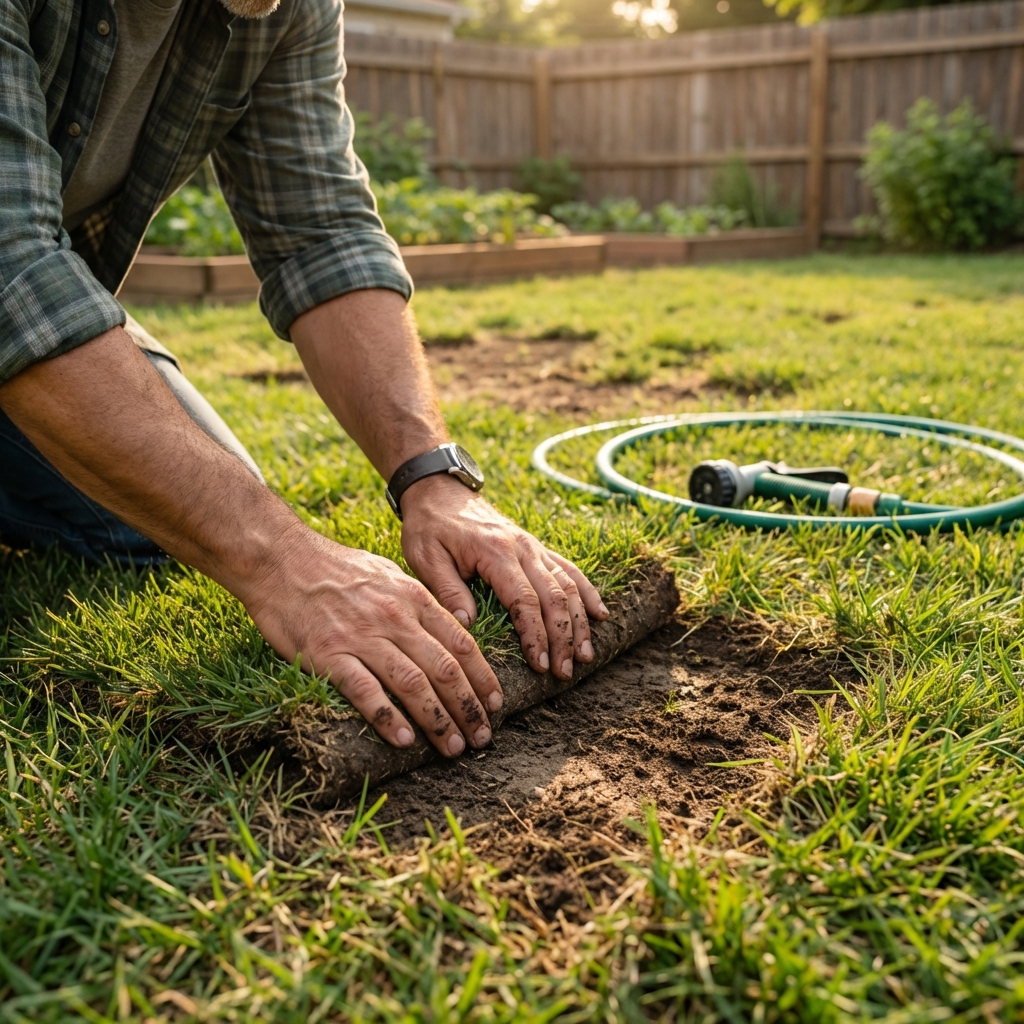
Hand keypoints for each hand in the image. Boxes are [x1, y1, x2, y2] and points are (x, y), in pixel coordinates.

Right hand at [243, 521, 502, 755]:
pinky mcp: (328, 654)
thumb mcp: (388, 575)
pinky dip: (387, 717)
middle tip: (483, 738)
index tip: (495, 704)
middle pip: (445, 668)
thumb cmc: (336, 569)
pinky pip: (365, 690)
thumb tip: (450, 629)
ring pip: (413, 683)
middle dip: (469, 707)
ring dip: (438, 720)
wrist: (281, 559)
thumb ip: (419, 603)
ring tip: (454, 747)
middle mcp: (395, 618)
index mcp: (413, 598)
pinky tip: (404, 739)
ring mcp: (362, 636)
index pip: (461, 644)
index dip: (483, 677)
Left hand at [399, 475, 608, 680]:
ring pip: (568, 585)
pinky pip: (568, 569)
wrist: (439, 490)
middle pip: (554, 596)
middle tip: (565, 671)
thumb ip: (447, 590)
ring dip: (580, 621)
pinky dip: (587, 592)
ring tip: (585, 655)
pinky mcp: (536, 547)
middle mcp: (522, 548)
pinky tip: (600, 614)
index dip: (535, 634)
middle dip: (563, 637)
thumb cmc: (429, 526)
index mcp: (496, 553)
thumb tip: (467, 625)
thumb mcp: (426, 557)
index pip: (524, 600)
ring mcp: (533, 546)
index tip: (540, 664)